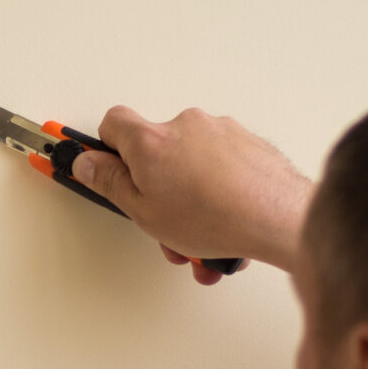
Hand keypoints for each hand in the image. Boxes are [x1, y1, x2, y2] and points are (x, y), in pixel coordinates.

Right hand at [67, 106, 312, 276]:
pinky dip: (219, 196)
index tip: (105, 168)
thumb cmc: (215, 217)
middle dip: (159, 194)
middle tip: (164, 226)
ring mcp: (221, 132)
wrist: (279, 217)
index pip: (114, 124)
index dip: (107, 148)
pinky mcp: (248, 144)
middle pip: (157, 155)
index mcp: (151, 140)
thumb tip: (88, 163)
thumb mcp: (144, 211)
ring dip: (191, 205)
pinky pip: (221, 171)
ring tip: (202, 245)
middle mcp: (185, 126)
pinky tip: (226, 230)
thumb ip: (110, 183)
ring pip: (192, 168)